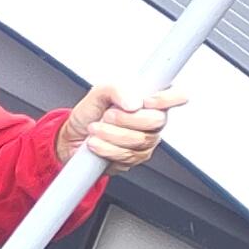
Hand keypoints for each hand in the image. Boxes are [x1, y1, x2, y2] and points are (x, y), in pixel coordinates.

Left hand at [60, 84, 182, 172]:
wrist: (73, 137)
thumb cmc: (90, 113)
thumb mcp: (99, 92)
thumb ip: (117, 89)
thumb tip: (134, 102)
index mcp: (150, 100)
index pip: (175, 96)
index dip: (166, 99)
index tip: (146, 100)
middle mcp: (153, 121)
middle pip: (156, 121)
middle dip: (126, 119)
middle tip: (107, 115)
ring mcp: (146, 141)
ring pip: (139, 140)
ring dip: (111, 134)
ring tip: (95, 128)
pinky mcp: (134, 158)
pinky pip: (126, 156)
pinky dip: (106, 148)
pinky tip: (95, 142)